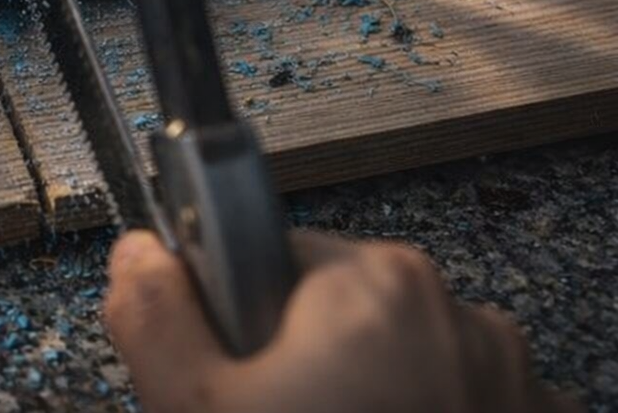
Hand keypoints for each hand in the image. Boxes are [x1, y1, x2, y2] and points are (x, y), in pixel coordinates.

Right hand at [104, 229, 579, 412]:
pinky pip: (457, 401)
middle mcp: (458, 310)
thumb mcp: (198, 410)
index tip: (239, 384)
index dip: (237, 323)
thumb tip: (139, 254)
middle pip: (338, 310)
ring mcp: (511, 376)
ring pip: (400, 360)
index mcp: (372, 280)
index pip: (269, 259)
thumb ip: (156, 317)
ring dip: (368, 394)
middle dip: (304, 361)